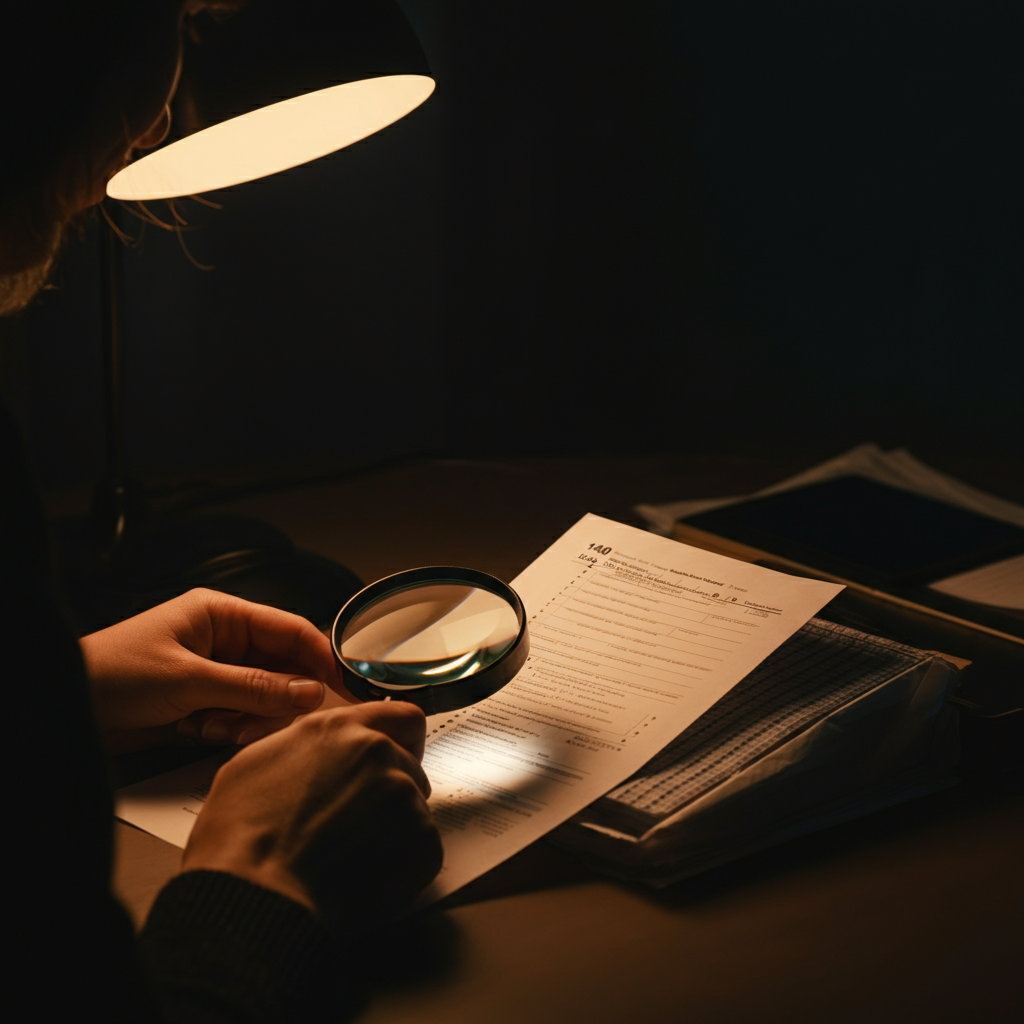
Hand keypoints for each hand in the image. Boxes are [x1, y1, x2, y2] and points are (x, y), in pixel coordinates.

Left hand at [80, 589, 346, 752]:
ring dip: (249, 717)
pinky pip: (240, 716)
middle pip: (282, 668)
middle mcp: (224, 640)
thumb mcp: (189, 679)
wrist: (64, 706)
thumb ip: (255, 687)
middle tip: (276, 720)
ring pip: (264, 697)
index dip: (321, 657)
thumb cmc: (111, 672)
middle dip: (279, 698)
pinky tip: (201, 729)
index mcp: (222, 614)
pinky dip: (229, 728)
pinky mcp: (203, 702)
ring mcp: (214, 672)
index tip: (345, 685)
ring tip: (217, 724)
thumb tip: (310, 692)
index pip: (291, 629)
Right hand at [181, 701, 442, 928]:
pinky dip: (401, 862)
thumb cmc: (240, 838)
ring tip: (349, 855)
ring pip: (413, 807)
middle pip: (408, 765)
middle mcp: (378, 753)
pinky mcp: (421, 841)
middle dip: (389, 790)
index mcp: (339, 729)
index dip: (401, 739)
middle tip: (357, 822)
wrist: (255, 897)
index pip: (400, 716)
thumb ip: (304, 746)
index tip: (401, 754)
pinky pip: (421, 847)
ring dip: (392, 827)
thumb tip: (319, 755)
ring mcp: (403, 796)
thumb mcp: (255, 763)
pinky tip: (363, 875)